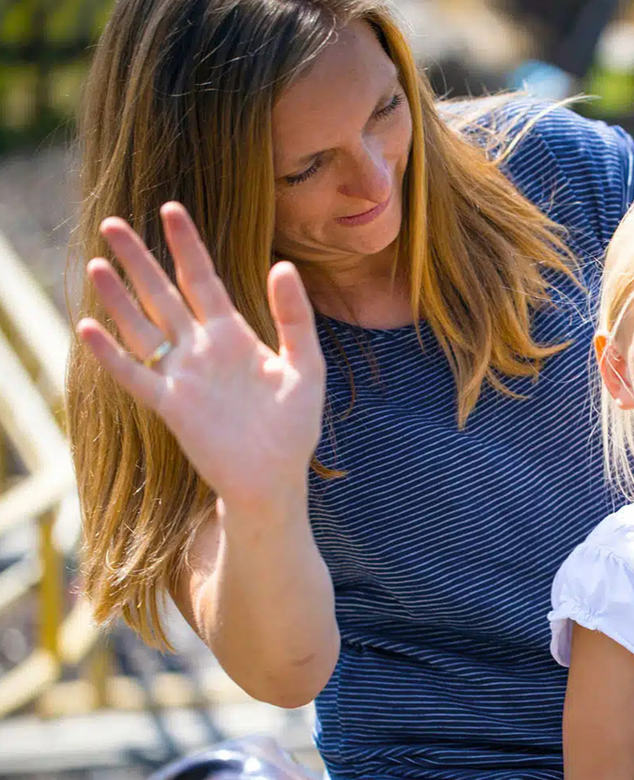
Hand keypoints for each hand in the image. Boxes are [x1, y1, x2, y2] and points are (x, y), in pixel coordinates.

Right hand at [76, 203, 324, 515]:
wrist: (276, 478)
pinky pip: (136, 376)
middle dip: (140, 260)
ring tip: (96, 264)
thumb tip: (284, 265)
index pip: (203, 280)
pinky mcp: (171, 408)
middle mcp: (201, 350)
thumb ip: (295, 317)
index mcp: (234, 336)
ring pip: (143, 328)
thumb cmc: (293, 426)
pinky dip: (111, 355)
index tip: (171, 209)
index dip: (188, 246)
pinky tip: (88, 328)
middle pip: (163, 295)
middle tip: (112, 223)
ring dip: (119, 299)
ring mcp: (182, 377)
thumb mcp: (306, 366)